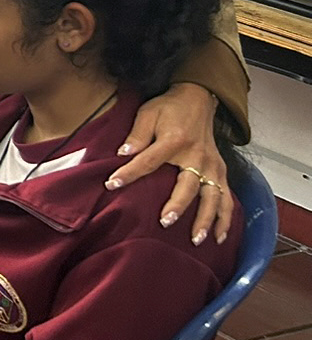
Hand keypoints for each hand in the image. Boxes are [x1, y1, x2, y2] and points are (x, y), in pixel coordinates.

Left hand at [110, 82, 233, 245]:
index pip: (148, 161)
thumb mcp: (148, 113)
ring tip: (196, 240)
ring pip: (213, 197)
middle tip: (165, 222)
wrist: (198, 99)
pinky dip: (225, 218)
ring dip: (206, 219)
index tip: (112, 184)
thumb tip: (122, 153)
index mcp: (175, 141)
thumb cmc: (169, 108)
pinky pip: (227, 198)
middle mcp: (197, 156)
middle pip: (188, 185)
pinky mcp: (221, 171)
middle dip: (177, 205)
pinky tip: (218, 237)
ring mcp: (212, 166)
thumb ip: (136, 134)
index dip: (129, 173)